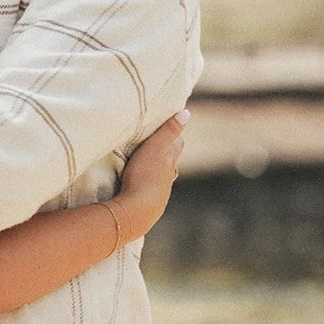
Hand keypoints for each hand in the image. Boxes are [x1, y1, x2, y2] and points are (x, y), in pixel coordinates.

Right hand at [109, 109, 188, 244]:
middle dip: (167, 155)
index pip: (176, 145)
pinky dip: (148, 187)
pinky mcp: (149, 207)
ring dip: (157, 173)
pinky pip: (151, 193)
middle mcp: (167, 178)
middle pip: (171, 163)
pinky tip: (140, 189)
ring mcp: (159, 194)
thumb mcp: (154, 148)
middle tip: (159, 147)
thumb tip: (187, 112)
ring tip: (149, 168)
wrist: (137, 211)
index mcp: (169, 162)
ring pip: (162, 180)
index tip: (171, 130)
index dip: (174, 137)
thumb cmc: (144, 175)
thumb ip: (169, 131)